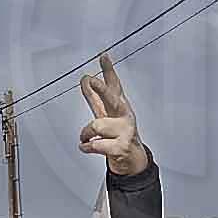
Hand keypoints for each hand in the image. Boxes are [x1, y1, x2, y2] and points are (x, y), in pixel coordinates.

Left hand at [73, 54, 150, 180]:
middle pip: (112, 99)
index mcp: (120, 106)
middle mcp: (124, 116)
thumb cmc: (118, 134)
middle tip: (91, 80)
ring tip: (85, 137)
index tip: (103, 57)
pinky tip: (86, 146)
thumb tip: (85, 79)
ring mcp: (124, 132)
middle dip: (101, 89)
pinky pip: (96, 144)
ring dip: (86, 133)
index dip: (108, 70)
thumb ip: (96, 96)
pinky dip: (87, 146)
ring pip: (97, 125)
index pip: (114, 85)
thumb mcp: (107, 113)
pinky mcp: (120, 147)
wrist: (132, 160)